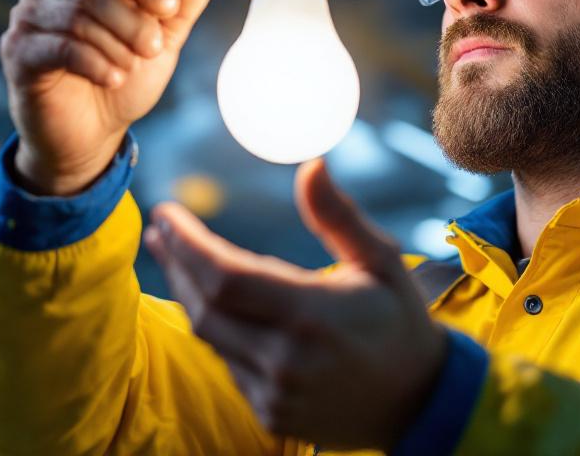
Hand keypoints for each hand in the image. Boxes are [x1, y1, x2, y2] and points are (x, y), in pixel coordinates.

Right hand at [0, 0, 220, 194]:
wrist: (89, 134)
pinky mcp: (19, 48)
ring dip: (123, 36)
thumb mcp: (165, 38)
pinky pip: (63, 44)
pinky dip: (98, 61)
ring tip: (136, 61)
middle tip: (165, 25)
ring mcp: (33, 12)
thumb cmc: (122, 76)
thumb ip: (184, 0)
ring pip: (84, 4)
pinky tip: (113, 77)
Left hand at [143, 159, 447, 450]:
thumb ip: (338, 216)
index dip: (188, 243)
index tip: (167, 213)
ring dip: (187, 293)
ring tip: (173, 255)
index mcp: (313, 314)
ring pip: (210, 337)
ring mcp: (275, 392)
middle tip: (161, 228)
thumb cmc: (399, 320)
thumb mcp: (382, 260)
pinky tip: (213, 301)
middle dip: (176, 263)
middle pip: (205, 306)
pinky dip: (215, 327)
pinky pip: (227, 363)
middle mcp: (287, 358)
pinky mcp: (270, 413)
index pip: (227, 276)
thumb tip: (310, 165)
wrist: (419, 401)